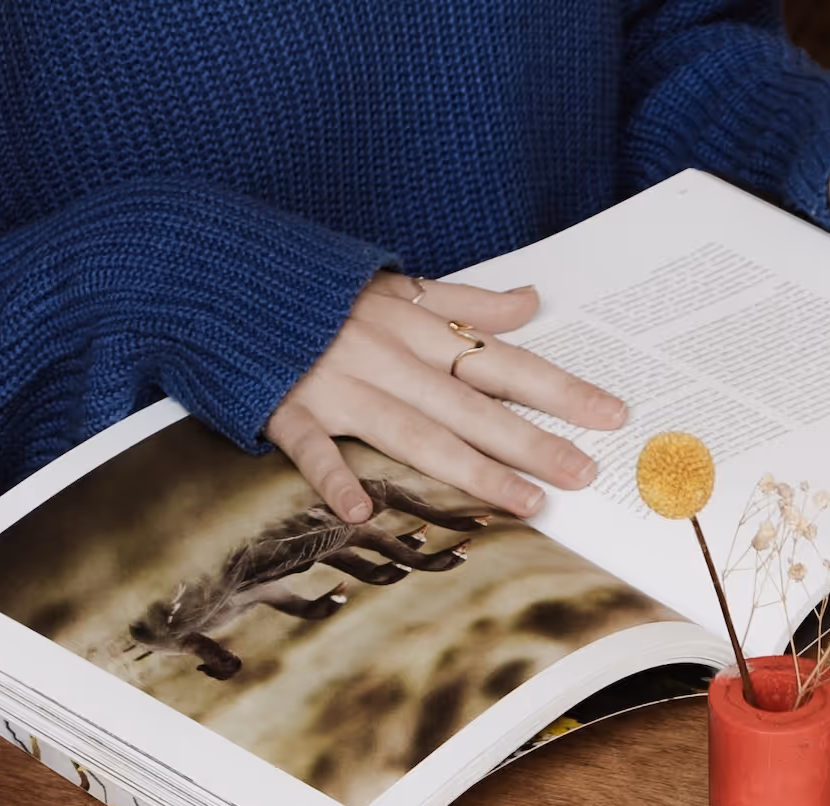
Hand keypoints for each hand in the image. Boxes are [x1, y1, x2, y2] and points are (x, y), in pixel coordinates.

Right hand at [266, 274, 625, 522]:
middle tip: (585, 475)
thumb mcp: (393, 281)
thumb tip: (529, 302)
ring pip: (415, 431)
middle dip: (533, 440)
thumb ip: (463, 301)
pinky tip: (361, 512)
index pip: (502, 360)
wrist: (218, 268)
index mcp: (414, 326)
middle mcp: (388, 355)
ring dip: (471, 468)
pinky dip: (333, 477)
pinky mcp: (287, 407)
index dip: (558, 388)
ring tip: (524, 502)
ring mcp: (338, 383)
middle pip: (473, 404)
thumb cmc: (313, 287)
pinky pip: (313, 446)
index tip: (610, 416)